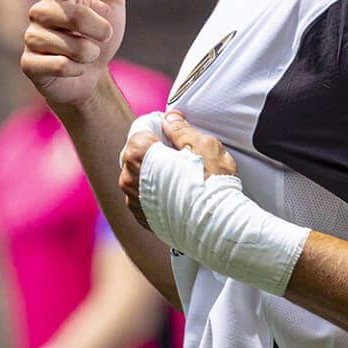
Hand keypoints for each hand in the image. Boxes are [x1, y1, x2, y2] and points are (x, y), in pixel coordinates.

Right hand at [21, 0, 126, 108]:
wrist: (90, 77)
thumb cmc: (98, 35)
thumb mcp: (111, 3)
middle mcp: (41, 10)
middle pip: (74, 15)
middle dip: (97, 30)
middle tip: (99, 37)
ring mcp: (32, 36)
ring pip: (71, 45)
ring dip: (88, 53)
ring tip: (83, 54)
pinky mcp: (29, 63)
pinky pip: (62, 65)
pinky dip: (76, 70)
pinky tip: (71, 69)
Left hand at [118, 112, 234, 227]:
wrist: (218, 227)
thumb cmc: (212, 186)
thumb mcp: (202, 144)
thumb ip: (180, 128)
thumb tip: (170, 119)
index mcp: (138, 155)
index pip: (141, 129)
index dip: (160, 127)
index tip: (174, 133)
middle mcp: (129, 179)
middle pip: (137, 152)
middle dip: (155, 149)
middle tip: (181, 154)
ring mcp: (134, 201)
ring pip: (140, 175)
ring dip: (155, 172)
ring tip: (181, 175)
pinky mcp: (143, 218)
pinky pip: (145, 196)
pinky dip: (156, 192)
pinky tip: (178, 193)